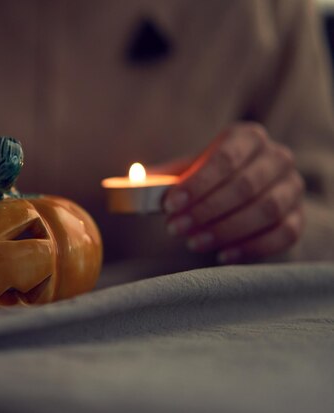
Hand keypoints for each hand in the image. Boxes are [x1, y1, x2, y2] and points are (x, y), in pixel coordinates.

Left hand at [163, 122, 304, 263]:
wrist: (245, 192)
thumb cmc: (209, 178)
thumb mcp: (187, 171)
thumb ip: (163, 176)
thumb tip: (134, 182)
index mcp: (247, 138)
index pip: (225, 157)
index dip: (197, 183)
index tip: (169, 205)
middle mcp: (276, 158)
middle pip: (245, 186)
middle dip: (206, 210)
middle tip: (175, 228)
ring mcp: (292, 188)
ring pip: (266, 211)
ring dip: (225, 230)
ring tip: (193, 242)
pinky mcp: (298, 216)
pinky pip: (283, 234)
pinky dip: (251, 247)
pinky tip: (222, 255)